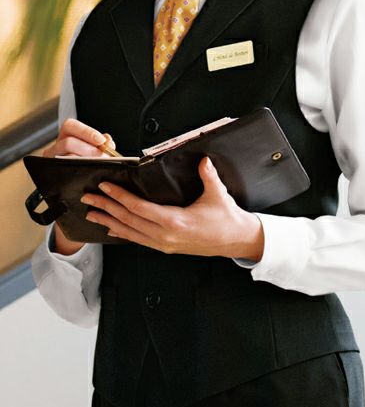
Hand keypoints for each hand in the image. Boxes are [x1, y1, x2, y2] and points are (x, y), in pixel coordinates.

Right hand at [43, 117, 117, 252]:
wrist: (79, 196)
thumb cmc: (88, 170)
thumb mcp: (96, 155)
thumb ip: (102, 146)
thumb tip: (108, 140)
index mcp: (66, 138)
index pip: (70, 126)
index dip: (86, 131)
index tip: (101, 140)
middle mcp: (55, 149)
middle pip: (68, 142)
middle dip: (88, 149)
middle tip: (102, 158)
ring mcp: (51, 163)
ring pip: (65, 157)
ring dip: (85, 161)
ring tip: (98, 167)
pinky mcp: (51, 177)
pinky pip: (62, 174)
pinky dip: (78, 175)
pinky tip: (89, 177)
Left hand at [81, 155, 264, 261]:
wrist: (236, 241)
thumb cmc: (227, 219)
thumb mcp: (218, 194)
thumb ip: (208, 176)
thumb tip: (202, 159)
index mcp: (174, 222)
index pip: (139, 208)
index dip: (119, 197)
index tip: (104, 187)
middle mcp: (165, 236)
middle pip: (128, 220)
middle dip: (105, 208)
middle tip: (87, 198)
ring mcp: (164, 244)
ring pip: (130, 233)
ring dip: (109, 222)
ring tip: (91, 214)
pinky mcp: (165, 247)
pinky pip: (139, 240)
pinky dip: (123, 232)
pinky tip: (112, 228)